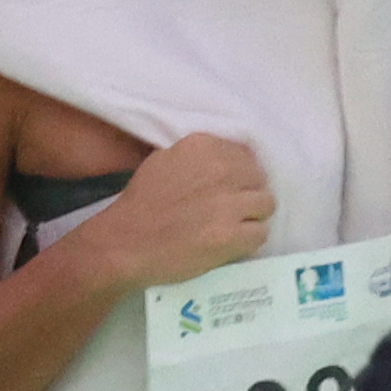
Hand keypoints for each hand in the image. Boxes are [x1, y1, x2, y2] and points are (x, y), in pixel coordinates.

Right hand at [69, 132, 271, 291]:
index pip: (245, 154)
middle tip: (232, 210)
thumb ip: (198, 157)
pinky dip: (249, 240)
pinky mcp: (231, 235)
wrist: (124, 243)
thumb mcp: (165, 160)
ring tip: (236, 227)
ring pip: (266, 204)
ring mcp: (228, 203)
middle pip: (259, 178)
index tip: (228, 188)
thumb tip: (228, 160)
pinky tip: (233, 243)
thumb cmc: (141, 203)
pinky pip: (260, 233)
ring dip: (253, 216)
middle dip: (248, 193)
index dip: (239, 174)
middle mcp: (221, 169)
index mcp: (203, 147)